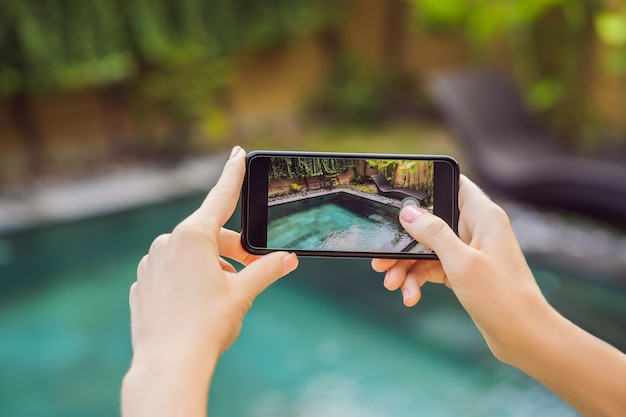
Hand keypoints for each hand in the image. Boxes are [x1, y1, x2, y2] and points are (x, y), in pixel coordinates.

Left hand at [122, 146, 298, 416]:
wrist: (169, 364)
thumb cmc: (207, 325)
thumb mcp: (242, 294)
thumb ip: (266, 270)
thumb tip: (289, 259)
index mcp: (193, 237)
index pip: (220, 197)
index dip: (233, 174)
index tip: (237, 152)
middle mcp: (167, 243)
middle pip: (209, 235)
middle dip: (232, 249)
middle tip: (249, 272)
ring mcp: (151, 263)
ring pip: (189, 255)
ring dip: (210, 266)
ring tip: (223, 296)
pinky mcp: (142, 284)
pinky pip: (171, 272)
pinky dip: (188, 280)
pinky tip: (196, 306)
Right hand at [372, 175, 546, 361]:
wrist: (524, 336)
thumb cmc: (502, 296)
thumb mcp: (461, 262)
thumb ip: (433, 234)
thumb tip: (408, 212)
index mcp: (483, 216)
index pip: (454, 183)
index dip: (428, 184)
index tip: (398, 193)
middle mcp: (476, 229)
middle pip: (431, 222)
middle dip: (404, 240)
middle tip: (381, 258)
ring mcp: (469, 251)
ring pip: (427, 248)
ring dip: (406, 266)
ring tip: (391, 283)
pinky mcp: (464, 272)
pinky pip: (433, 268)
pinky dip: (418, 280)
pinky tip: (410, 297)